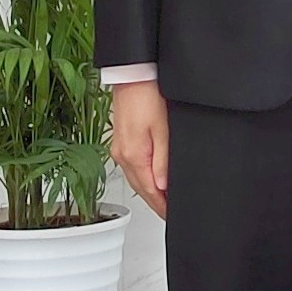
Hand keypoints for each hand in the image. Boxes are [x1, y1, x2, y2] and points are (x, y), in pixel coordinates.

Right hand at [111, 80, 170, 214]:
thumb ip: (164, 161)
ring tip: (164, 200)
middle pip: (141, 189)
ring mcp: (119, 149)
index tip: (173, 215)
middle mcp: (122, 155)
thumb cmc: (148, 96)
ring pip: (135, 179)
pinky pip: (132, 167)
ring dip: (149, 191)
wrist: (133, 75)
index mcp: (133, 156)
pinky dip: (142, 177)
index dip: (162, 206)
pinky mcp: (121, 141)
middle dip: (156, 202)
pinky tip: (152, 178)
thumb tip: (164, 186)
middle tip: (170, 212)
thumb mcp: (163, 130)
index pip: (149, 192)